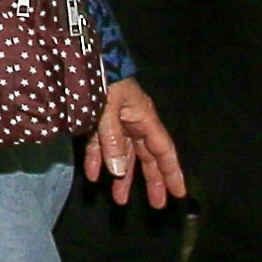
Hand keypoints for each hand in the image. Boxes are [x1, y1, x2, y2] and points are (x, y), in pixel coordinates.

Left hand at [84, 79, 183, 207]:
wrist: (82, 56)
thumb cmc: (102, 78)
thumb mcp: (107, 108)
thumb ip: (112, 139)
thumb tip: (118, 171)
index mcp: (143, 117)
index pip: (163, 150)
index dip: (171, 172)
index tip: (179, 194)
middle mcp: (133, 121)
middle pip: (145, 156)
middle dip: (151, 180)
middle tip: (156, 205)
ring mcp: (115, 121)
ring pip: (122, 153)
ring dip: (120, 176)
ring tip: (119, 200)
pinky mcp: (96, 119)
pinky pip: (99, 144)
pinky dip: (96, 159)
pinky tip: (93, 176)